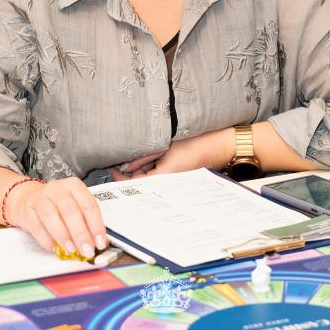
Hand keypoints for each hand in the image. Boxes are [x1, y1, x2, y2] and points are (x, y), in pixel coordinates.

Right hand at [4, 177, 107, 258]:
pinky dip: (46, 239)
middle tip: (87, 250)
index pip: (88, 204)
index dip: (96, 225)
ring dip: (63, 236)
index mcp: (73, 185)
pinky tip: (53, 247)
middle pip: (71, 211)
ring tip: (71, 249)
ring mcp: (40, 198)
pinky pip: (37, 226)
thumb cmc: (56, 204)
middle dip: (81, 234)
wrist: (27, 199)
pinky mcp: (27, 210)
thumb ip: (85, 220)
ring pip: (51, 216)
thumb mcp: (74, 205)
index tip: (100, 242)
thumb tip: (96, 241)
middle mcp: (57, 189)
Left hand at [110, 129, 233, 179]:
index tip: (111, 169)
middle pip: (141, 183)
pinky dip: (151, 167)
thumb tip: (124, 166)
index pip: (135, 185)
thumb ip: (143, 157)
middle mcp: (167, 184)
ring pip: (149, 178)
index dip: (120, 180)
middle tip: (118, 160)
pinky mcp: (176, 176)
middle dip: (129, 173)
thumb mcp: (164, 146)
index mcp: (163, 179)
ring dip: (140, 169)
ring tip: (134, 154)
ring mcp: (172, 181)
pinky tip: (148, 156)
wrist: (217, 145)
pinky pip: (158, 175)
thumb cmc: (195, 144)